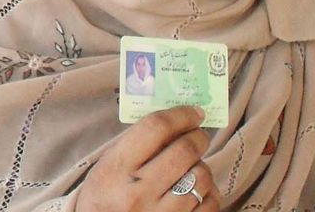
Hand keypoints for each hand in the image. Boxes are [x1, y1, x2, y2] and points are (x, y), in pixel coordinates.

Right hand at [79, 106, 220, 210]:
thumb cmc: (104, 199)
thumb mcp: (105, 170)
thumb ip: (133, 147)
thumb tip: (173, 125)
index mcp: (115, 170)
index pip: (154, 128)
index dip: (180, 115)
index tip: (192, 112)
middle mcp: (138, 192)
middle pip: (184, 150)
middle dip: (198, 137)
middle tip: (198, 135)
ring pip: (202, 176)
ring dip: (201, 166)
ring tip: (192, 167)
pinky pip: (211, 202)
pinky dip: (209, 192)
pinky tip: (197, 191)